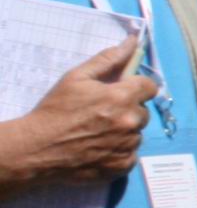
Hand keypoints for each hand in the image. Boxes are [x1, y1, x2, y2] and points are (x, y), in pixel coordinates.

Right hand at [0, 40, 153, 187]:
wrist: (36, 149)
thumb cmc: (55, 111)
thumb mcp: (76, 78)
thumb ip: (108, 59)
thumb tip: (132, 41)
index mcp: (122, 97)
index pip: (150, 87)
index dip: (135, 87)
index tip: (121, 91)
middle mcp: (130, 121)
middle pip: (143, 111)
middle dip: (128, 109)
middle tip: (102, 114)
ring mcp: (128, 146)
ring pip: (137, 133)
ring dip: (124, 131)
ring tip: (97, 132)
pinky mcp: (122, 166)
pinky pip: (131, 154)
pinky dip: (119, 151)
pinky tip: (99, 148)